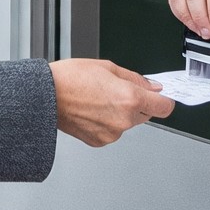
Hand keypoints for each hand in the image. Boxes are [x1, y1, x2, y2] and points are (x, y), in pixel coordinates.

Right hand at [49, 57, 172, 145]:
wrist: (45, 96)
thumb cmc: (70, 78)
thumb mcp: (108, 67)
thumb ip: (136, 79)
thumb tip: (152, 87)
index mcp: (130, 99)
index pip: (164, 107)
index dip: (164, 100)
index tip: (161, 97)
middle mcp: (124, 120)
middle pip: (146, 114)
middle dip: (138, 103)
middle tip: (118, 91)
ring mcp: (112, 133)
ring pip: (128, 123)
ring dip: (121, 113)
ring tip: (99, 99)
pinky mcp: (100, 141)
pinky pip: (113, 131)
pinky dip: (107, 122)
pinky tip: (92, 110)